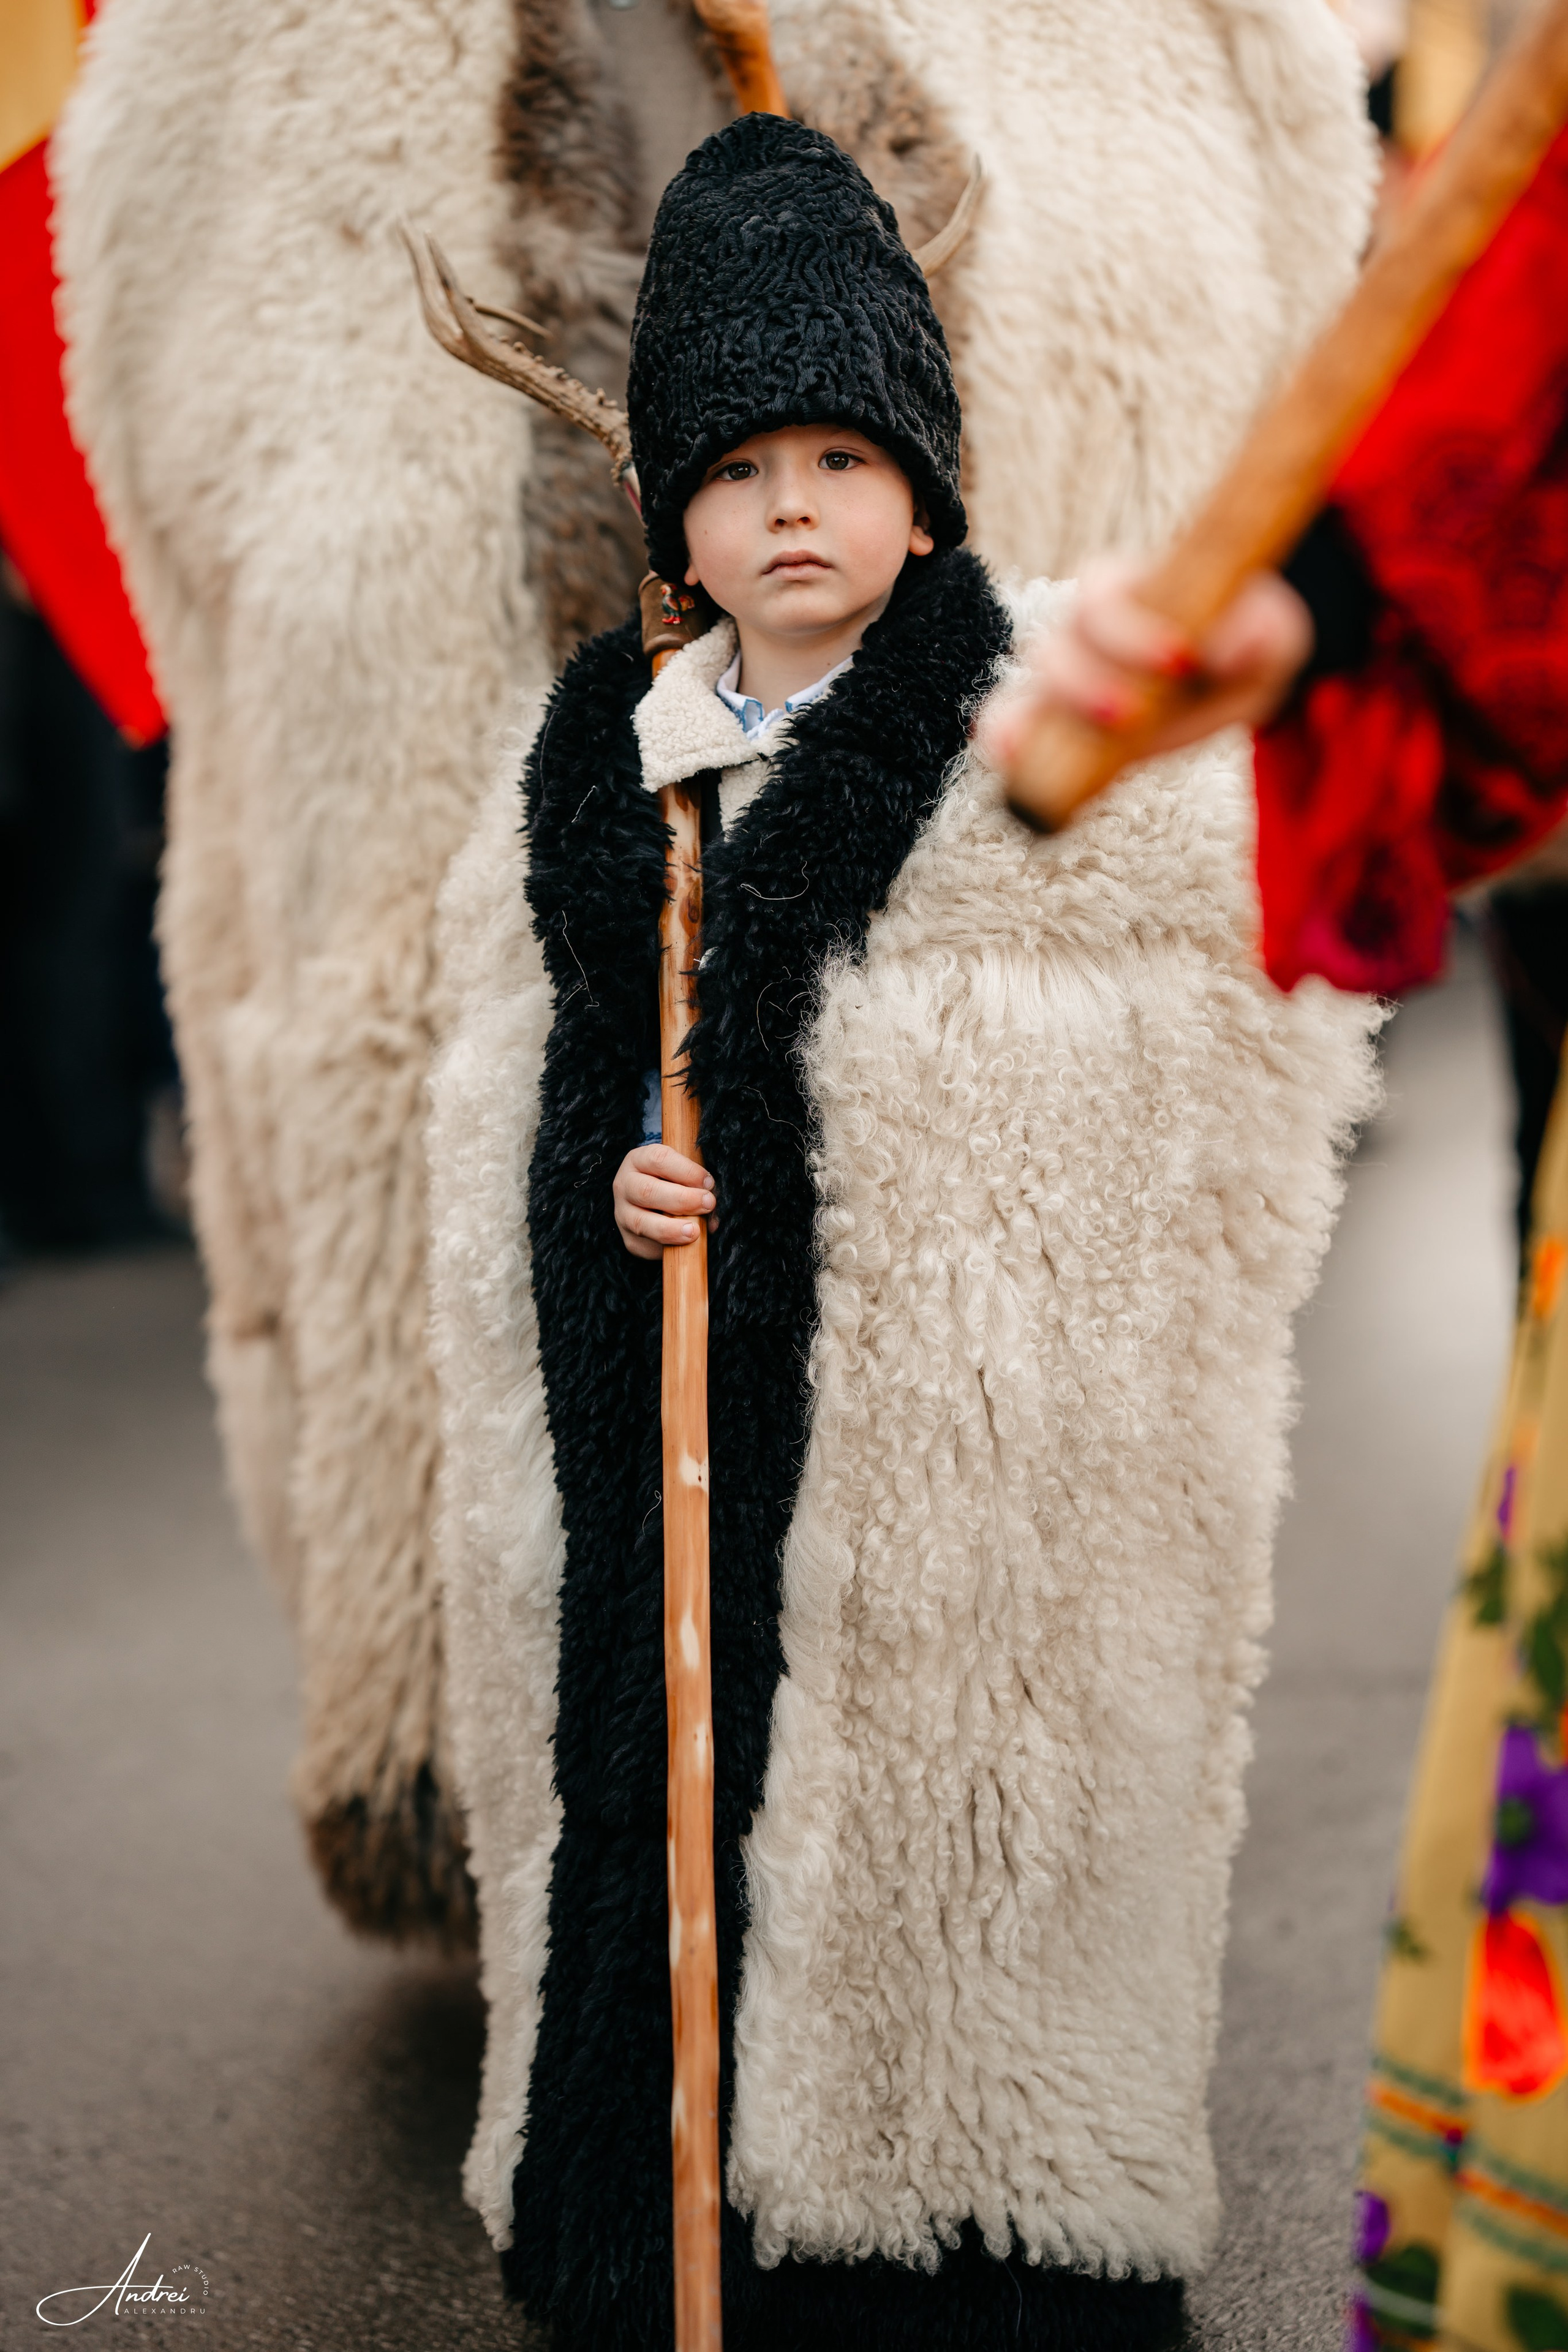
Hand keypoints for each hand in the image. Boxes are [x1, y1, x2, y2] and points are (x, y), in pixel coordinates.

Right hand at [613, 1143, 714, 1260]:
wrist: (652, 1203)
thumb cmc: (673, 1182)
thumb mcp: (682, 1173)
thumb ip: (696, 1182)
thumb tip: (713, 1206)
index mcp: (638, 1160)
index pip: (659, 1159)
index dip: (686, 1171)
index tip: (708, 1182)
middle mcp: (625, 1185)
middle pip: (648, 1191)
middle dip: (682, 1199)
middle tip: (708, 1204)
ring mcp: (623, 1214)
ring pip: (641, 1223)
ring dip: (671, 1228)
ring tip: (694, 1231)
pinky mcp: (629, 1239)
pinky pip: (645, 1245)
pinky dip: (666, 1246)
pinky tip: (684, 1245)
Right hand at [979, 554, 1313, 769]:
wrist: (1233, 674)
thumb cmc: (1247, 644)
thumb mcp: (1273, 633)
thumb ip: (1260, 632)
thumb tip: (1218, 651)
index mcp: (1128, 590)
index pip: (1099, 590)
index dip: (1127, 625)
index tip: (1180, 658)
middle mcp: (1084, 629)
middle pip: (1056, 643)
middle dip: (1086, 682)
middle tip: (1129, 714)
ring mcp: (1066, 676)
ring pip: (1033, 684)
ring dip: (1061, 715)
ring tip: (1099, 743)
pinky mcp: (1055, 722)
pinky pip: (1009, 723)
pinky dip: (1007, 741)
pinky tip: (1017, 762)